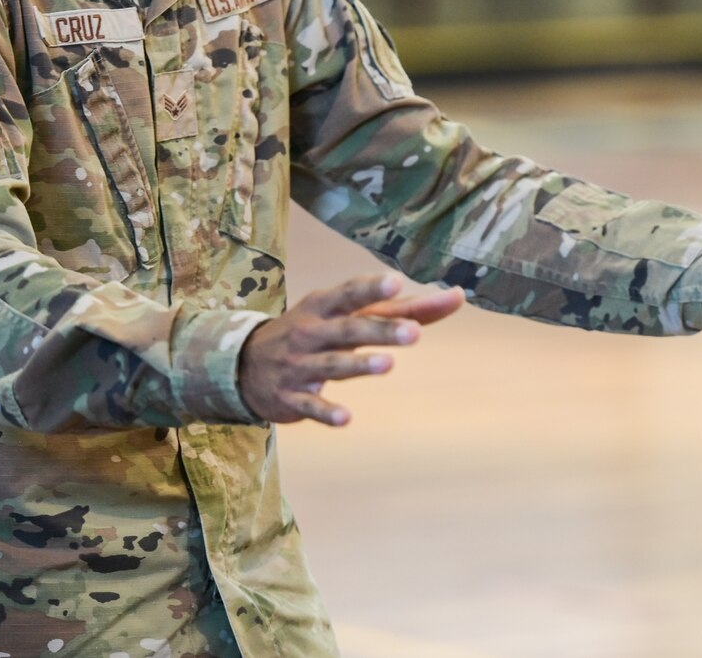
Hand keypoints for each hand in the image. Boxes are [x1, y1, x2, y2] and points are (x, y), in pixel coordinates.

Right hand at [237, 271, 464, 425]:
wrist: (243, 366)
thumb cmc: (313, 331)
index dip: (372, 288)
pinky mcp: (292, 398)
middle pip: (349, 329)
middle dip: (380, 331)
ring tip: (388, 365)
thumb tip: (457, 296)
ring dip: (359, 365)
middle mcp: (311, 332)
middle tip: (415, 333)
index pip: (350, 294)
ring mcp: (300, 366)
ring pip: (332, 365)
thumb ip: (402, 308)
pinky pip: (310, 406)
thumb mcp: (346, 314)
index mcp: (324, 306)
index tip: (397, 282)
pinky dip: (326, 412)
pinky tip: (347, 418)